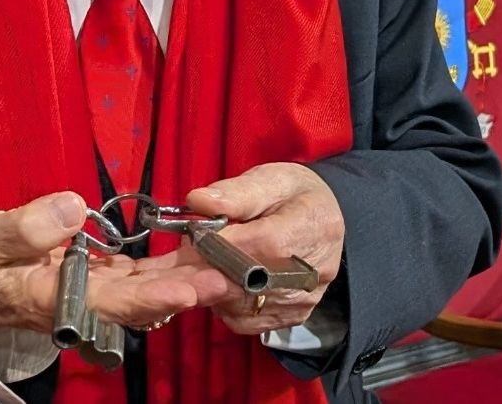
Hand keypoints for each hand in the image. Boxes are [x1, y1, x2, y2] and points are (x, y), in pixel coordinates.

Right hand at [0, 191, 223, 336]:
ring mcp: (100, 293)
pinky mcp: (107, 280)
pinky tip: (204, 253)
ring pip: (151, 289)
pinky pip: (146, 277)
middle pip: (143, 302)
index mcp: (54, 300)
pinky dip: (176, 268)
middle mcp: (86, 303)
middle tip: (228, 277)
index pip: (107, 302)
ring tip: (231, 264)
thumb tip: (70, 208)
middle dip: (187, 291)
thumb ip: (24, 227)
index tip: (184, 290)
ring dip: (190, 279)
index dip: (148, 298)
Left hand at [184, 163, 345, 334]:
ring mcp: (301, 299)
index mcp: (308, 226)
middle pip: (244, 282)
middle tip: (177, 259)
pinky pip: (244, 321)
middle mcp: (309, 272)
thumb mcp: (271, 179)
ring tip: (197, 265)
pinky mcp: (292, 317)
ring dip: (208, 289)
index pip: (256, 244)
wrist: (324, 219)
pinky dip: (222, 304)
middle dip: (202, 271)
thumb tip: (199, 200)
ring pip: (238, 305)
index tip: (189, 238)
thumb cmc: (294, 196)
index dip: (215, 244)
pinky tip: (219, 281)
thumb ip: (236, 192)